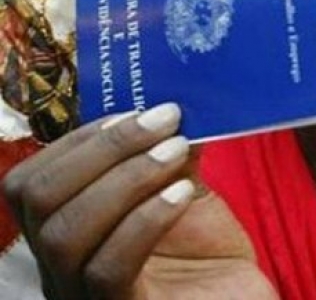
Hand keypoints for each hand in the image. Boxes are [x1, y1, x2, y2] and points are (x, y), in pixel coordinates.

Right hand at [3, 104, 274, 299]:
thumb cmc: (211, 258)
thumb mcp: (186, 194)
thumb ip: (172, 155)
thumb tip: (170, 107)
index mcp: (67, 231)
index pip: (32, 180)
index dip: (78, 139)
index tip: (135, 110)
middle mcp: (60, 268)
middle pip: (39, 199)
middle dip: (103, 148)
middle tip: (164, 120)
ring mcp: (83, 297)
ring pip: (66, 233)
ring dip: (126, 178)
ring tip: (178, 151)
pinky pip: (109, 269)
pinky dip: (145, 221)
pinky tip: (183, 193)